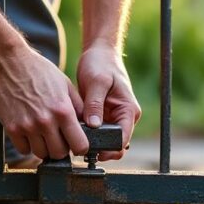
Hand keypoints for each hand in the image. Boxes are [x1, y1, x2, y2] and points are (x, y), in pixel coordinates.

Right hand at [0, 46, 89, 160]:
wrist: (9, 62)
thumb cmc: (38, 70)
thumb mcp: (65, 84)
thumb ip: (78, 106)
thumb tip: (88, 125)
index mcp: (63, 110)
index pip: (79, 145)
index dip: (80, 146)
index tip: (76, 143)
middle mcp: (46, 121)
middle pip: (59, 153)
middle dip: (61, 148)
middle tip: (58, 138)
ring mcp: (27, 126)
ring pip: (41, 154)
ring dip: (44, 147)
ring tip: (43, 134)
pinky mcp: (11, 128)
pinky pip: (23, 149)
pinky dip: (27, 144)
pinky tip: (29, 132)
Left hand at [76, 45, 141, 160]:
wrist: (99, 53)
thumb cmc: (101, 63)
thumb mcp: (97, 81)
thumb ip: (95, 103)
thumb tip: (94, 125)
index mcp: (129, 110)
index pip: (123, 138)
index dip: (109, 148)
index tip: (93, 149)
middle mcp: (124, 117)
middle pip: (115, 144)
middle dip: (100, 148)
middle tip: (81, 147)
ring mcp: (113, 118)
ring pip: (105, 141)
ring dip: (92, 143)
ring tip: (76, 140)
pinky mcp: (102, 117)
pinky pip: (96, 133)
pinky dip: (87, 135)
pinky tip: (74, 132)